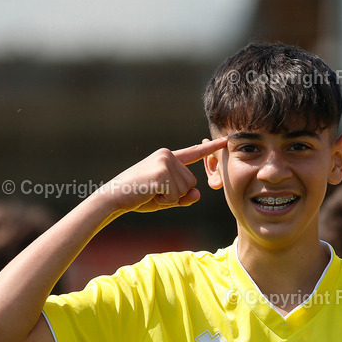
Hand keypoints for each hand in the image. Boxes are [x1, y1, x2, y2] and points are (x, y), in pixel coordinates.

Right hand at [103, 137, 227, 213]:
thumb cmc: (138, 196)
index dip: (211, 148)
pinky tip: (150, 194)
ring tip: (151, 191)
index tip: (226, 140)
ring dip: (169, 198)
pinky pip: (176, 195)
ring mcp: (165, 162)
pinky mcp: (162, 172)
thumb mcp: (165, 198)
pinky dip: (164, 201)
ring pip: (185, 189)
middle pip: (191, 182)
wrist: (114, 196)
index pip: (193, 153)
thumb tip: (198, 194)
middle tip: (154, 191)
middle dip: (176, 194)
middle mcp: (168, 155)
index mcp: (168, 158)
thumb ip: (183, 197)